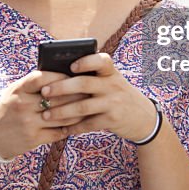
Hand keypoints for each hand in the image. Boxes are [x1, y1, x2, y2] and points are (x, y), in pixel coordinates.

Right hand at [0, 70, 85, 160]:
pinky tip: (78, 123)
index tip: (73, 75)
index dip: (60, 75)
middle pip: (56, 97)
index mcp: (18, 89)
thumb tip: (62, 74)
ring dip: (77, 112)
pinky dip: (70, 127)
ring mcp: (28, 123)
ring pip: (61, 116)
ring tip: (88, 107)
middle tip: (90, 90)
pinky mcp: (33, 139)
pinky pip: (58, 132)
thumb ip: (33, 84)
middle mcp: (22, 105)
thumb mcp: (14, 92)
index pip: (42, 77)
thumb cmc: (7, 109)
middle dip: (76, 94)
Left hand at [38, 53, 155, 141]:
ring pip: (82, 106)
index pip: (101, 60)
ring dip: (61, 111)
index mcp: (110, 72)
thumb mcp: (111, 81)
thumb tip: (56, 75)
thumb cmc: (117, 94)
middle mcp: (113, 85)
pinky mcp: (112, 120)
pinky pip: (88, 124)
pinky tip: (61, 129)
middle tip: (44, 92)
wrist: (143, 117)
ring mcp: (113, 103)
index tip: (71, 65)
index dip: (86, 62)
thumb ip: (92, 77)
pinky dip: (73, 127)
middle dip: (61, 88)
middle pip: (84, 84)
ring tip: (46, 114)